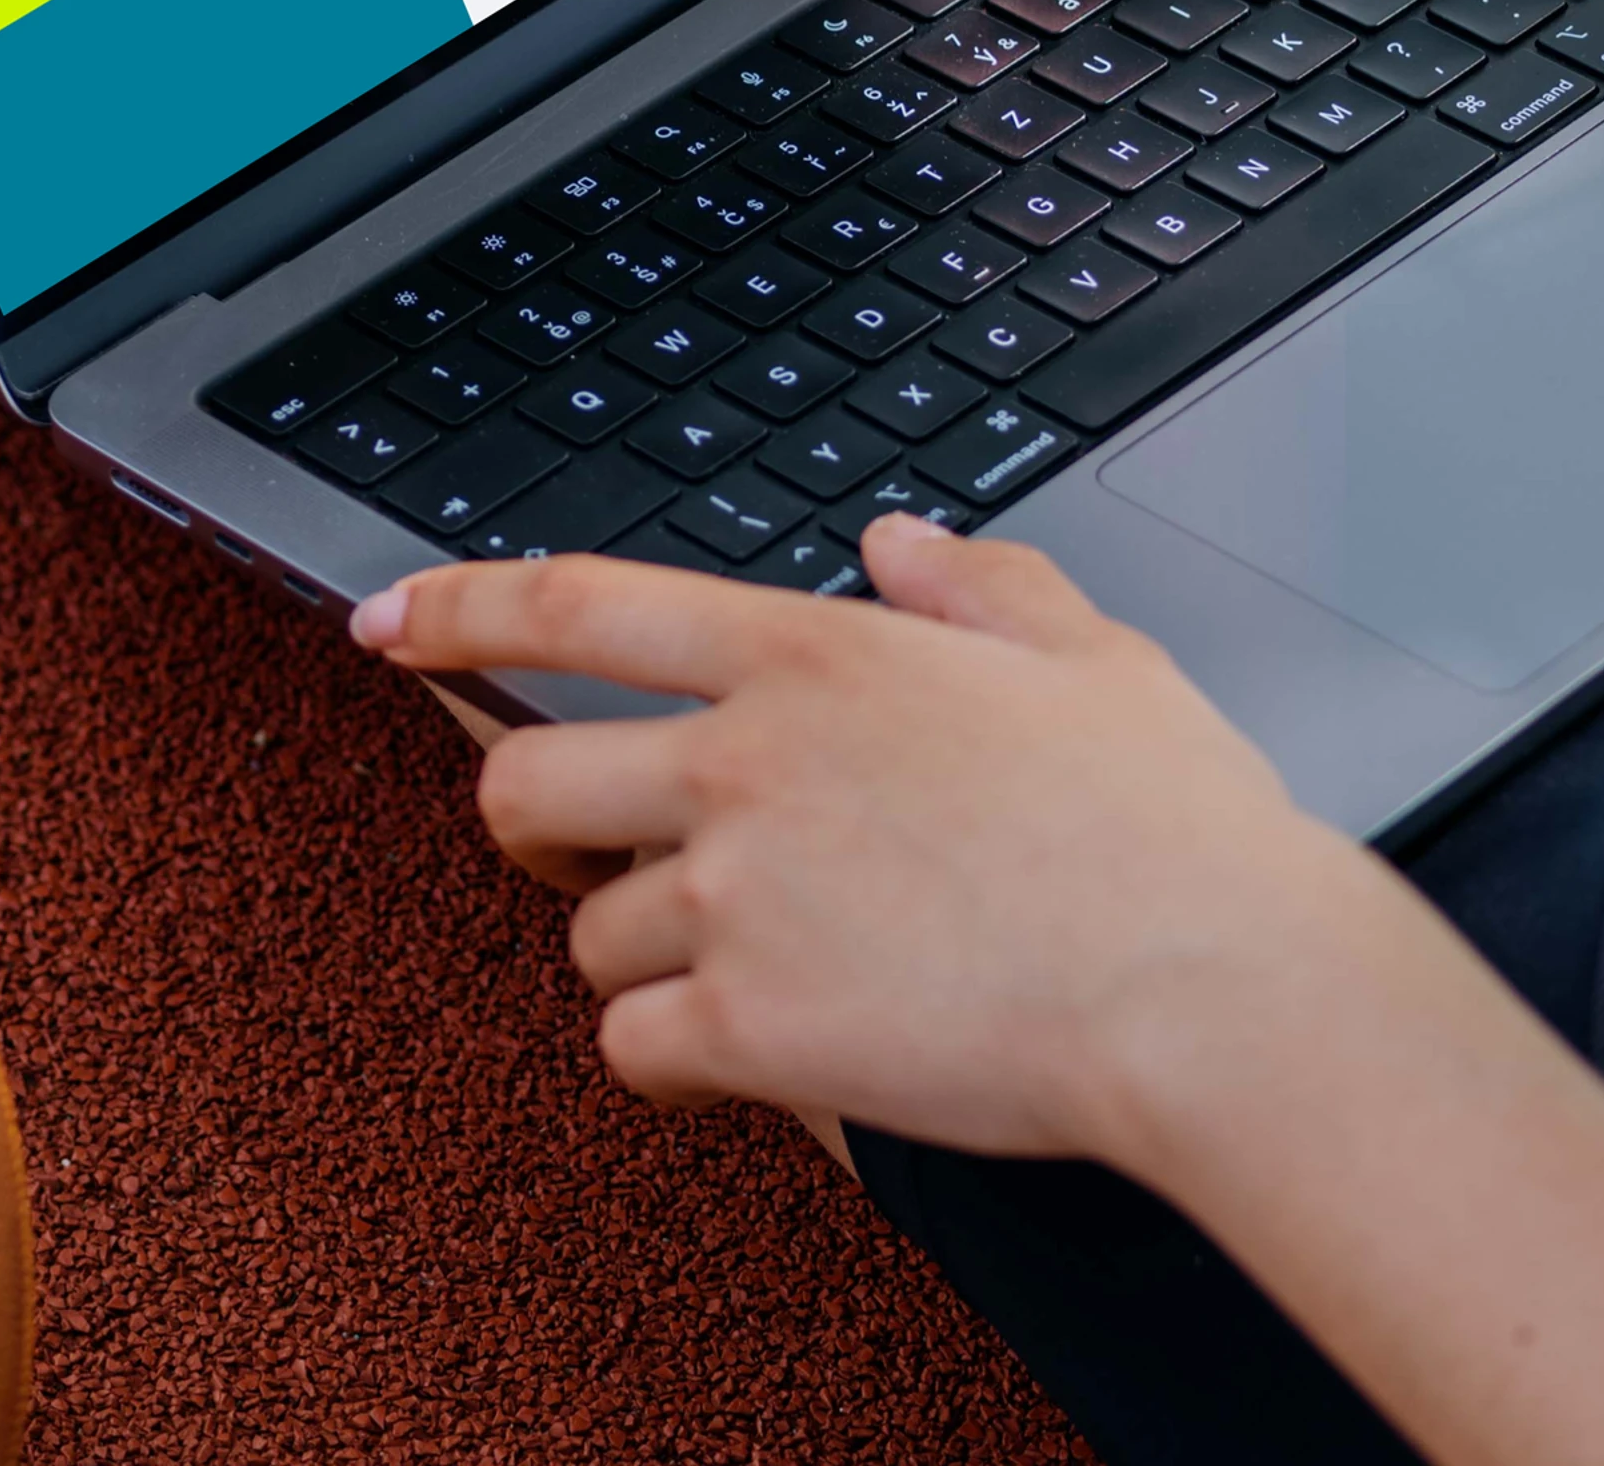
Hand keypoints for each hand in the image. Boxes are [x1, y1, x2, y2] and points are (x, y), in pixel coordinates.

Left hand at [351, 520, 1389, 1160]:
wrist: (1216, 989)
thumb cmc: (1176, 834)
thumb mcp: (1092, 660)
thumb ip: (981, 590)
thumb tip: (900, 543)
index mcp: (817, 655)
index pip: (583, 605)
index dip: (459, 608)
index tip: (387, 621)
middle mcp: (747, 761)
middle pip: (528, 779)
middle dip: (528, 821)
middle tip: (576, 850)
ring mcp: (740, 896)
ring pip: (588, 930)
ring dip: (642, 956)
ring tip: (755, 968)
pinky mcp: (754, 1027)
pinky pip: (634, 1048)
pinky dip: (672, 1060)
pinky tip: (753, 1054)